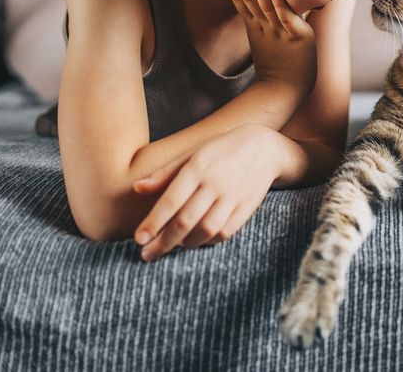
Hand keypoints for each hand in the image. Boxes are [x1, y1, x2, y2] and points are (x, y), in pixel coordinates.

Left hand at [131, 123, 281, 259]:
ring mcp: (233, 196)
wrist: (265, 148)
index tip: (139, 239)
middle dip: (164, 242)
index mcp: (198, 167)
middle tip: (147, 255)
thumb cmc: (220, 150)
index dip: (153, 222)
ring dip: (186, 243)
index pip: (171, 200)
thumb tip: (137, 188)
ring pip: (206, 230)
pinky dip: (208, 241)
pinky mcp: (247, 208)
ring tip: (172, 246)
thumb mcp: (192, 154)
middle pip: (186, 220)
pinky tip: (196, 240)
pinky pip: (225, 232)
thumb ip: (165, 173)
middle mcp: (215, 183)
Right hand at [220, 0, 317, 100]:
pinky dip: (279, 3)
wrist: (285, 89)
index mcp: (254, 25)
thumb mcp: (266, 37)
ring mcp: (278, 31)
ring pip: (265, 5)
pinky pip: (286, 18)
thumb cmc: (279, 63)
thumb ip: (264, 18)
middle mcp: (263, 26)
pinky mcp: (296, 37)